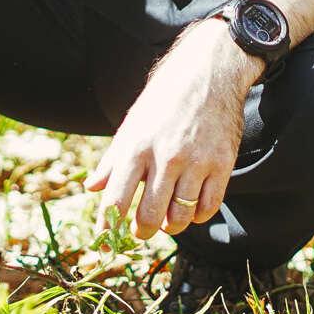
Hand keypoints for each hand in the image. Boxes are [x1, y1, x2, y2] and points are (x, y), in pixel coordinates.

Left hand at [86, 23, 263, 237]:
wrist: (208, 74)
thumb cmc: (163, 99)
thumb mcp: (132, 123)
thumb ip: (113, 159)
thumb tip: (92, 188)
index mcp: (137, 146)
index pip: (117, 198)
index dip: (109, 225)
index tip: (106, 239)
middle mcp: (165, 157)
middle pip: (149, 214)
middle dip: (141, 231)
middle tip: (140, 232)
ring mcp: (196, 162)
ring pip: (180, 216)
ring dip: (170, 227)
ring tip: (165, 223)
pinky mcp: (221, 164)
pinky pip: (208, 206)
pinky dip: (197, 216)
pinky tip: (190, 210)